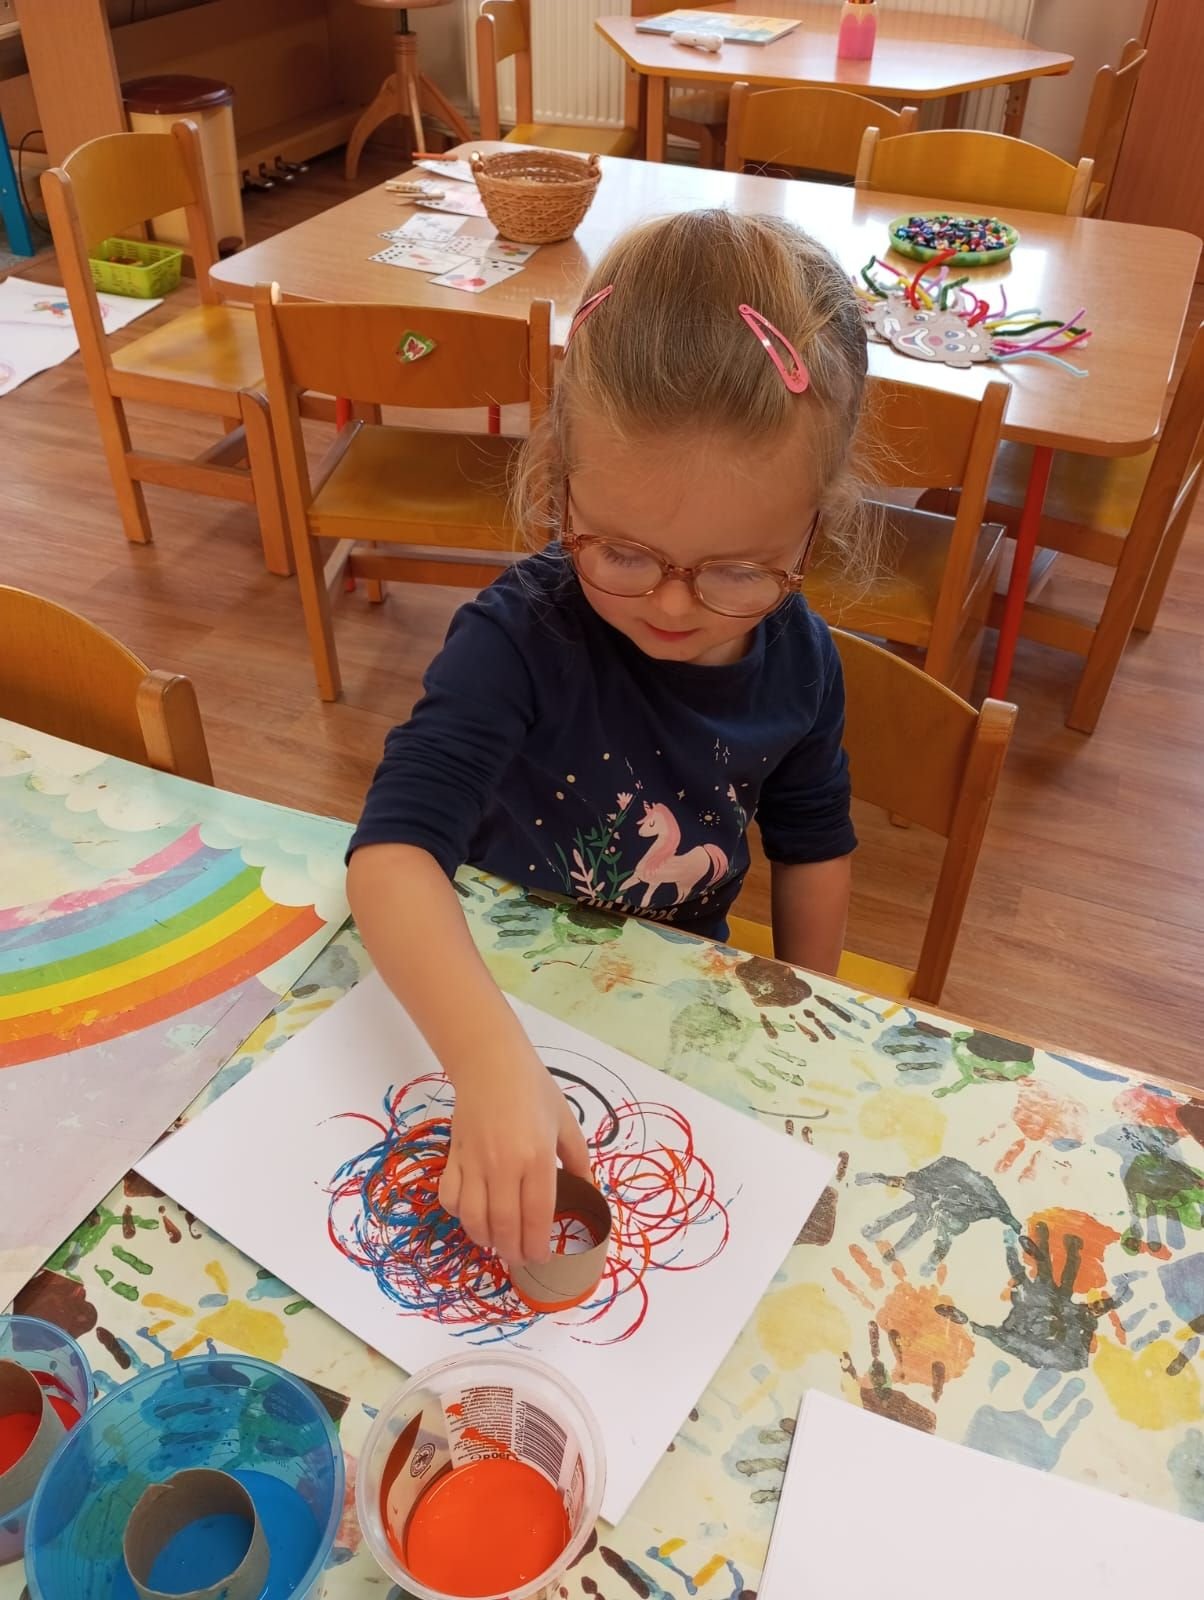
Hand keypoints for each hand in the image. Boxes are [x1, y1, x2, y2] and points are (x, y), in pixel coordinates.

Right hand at [439, 1045, 591, 1267]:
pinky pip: (450, 1198)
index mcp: (536, 1158)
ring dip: (486, 1239)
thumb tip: (590, 1194)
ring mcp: (474, 1162)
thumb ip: (579, 1161)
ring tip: (498, 1241)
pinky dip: (460, 1215)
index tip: (541, 1257)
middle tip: (521, 1257)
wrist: (491, 1063)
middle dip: (513, 1251)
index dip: (538, 1245)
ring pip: (473, 1218)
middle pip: (504, 1225)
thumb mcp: (565, 1123)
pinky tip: (473, 1214)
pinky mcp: (454, 1156)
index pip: (536, 1217)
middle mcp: (504, 1165)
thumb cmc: (534, 1090)